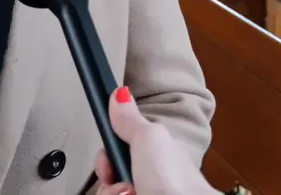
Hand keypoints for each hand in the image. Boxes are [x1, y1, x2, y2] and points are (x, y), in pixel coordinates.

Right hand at [93, 87, 218, 194]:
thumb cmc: (173, 179)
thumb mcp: (148, 138)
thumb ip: (130, 119)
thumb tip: (120, 95)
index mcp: (155, 153)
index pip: (118, 148)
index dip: (108, 152)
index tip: (108, 155)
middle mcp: (148, 176)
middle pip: (110, 172)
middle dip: (108, 174)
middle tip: (119, 178)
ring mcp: (143, 191)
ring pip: (109, 190)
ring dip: (111, 191)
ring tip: (129, 192)